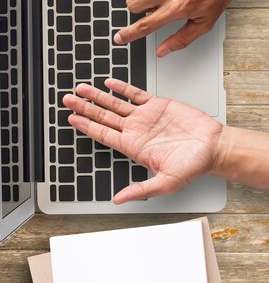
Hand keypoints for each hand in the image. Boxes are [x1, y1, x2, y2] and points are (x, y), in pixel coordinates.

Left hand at [62, 79, 222, 203]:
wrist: (214, 147)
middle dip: (84, 108)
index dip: (86, 126)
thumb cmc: (193, 166)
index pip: (103, 134)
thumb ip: (141, 190)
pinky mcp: (157, 105)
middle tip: (67, 100)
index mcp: (133, 147)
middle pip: (103, 117)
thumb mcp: (166, 183)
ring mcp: (144, 117)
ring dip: (97, 96)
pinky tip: (109, 83)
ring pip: (114, 103)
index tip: (71, 118)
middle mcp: (135, 131)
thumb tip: (118, 200)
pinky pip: (134, 94)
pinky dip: (121, 87)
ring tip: (81, 88)